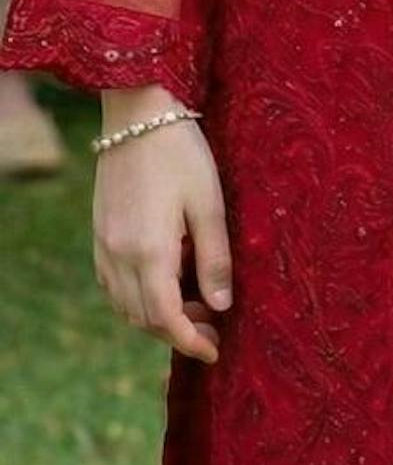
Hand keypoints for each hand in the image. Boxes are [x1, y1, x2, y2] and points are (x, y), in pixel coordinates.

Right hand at [94, 88, 232, 365]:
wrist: (139, 113)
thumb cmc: (181, 153)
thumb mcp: (210, 204)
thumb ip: (215, 258)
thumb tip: (222, 306)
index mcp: (149, 252)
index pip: (166, 319)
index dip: (191, 342)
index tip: (215, 351)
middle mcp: (119, 255)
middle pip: (143, 318)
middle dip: (178, 333)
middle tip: (213, 326)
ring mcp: (103, 244)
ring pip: (124, 304)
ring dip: (156, 317)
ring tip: (194, 305)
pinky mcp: (99, 231)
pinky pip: (112, 283)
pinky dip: (136, 297)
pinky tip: (164, 282)